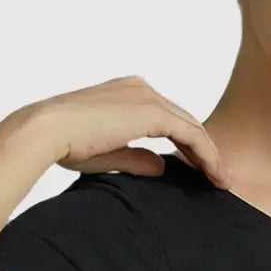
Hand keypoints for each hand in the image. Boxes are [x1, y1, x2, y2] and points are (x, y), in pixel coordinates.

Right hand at [21, 75, 228, 187]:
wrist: (48, 131)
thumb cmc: (66, 143)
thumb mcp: (108, 153)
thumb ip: (136, 157)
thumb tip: (161, 166)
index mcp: (126, 94)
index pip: (167, 120)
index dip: (187, 146)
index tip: (200, 171)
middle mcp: (140, 89)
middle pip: (185, 121)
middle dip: (205, 150)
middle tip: (220, 178)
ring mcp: (148, 97)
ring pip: (193, 127)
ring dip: (210, 155)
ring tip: (223, 181)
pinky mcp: (154, 112)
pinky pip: (192, 135)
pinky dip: (206, 155)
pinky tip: (215, 175)